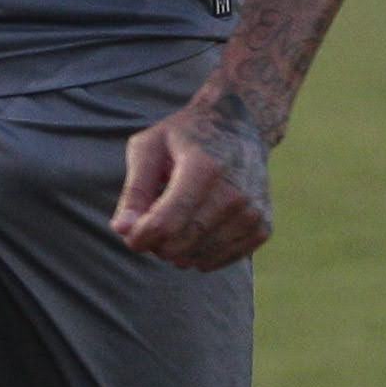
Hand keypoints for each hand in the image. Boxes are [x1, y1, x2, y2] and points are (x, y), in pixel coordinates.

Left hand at [111, 93, 276, 269]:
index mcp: (204, 168)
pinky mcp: (262, 228)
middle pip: (179, 245)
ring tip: (178, 217)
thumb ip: (134, 190)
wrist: (240, 125)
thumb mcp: (149, 147)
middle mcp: (234, 193)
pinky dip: (198, 253)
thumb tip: (122, 230)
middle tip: (153, 219)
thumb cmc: (185, 136)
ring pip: (196, 258)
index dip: (139, 236)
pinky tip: (196, 226)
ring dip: (176, 248)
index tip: (130, 231)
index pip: (165, 224)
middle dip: (155, 242)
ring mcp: (252, 213)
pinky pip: (216, 261)